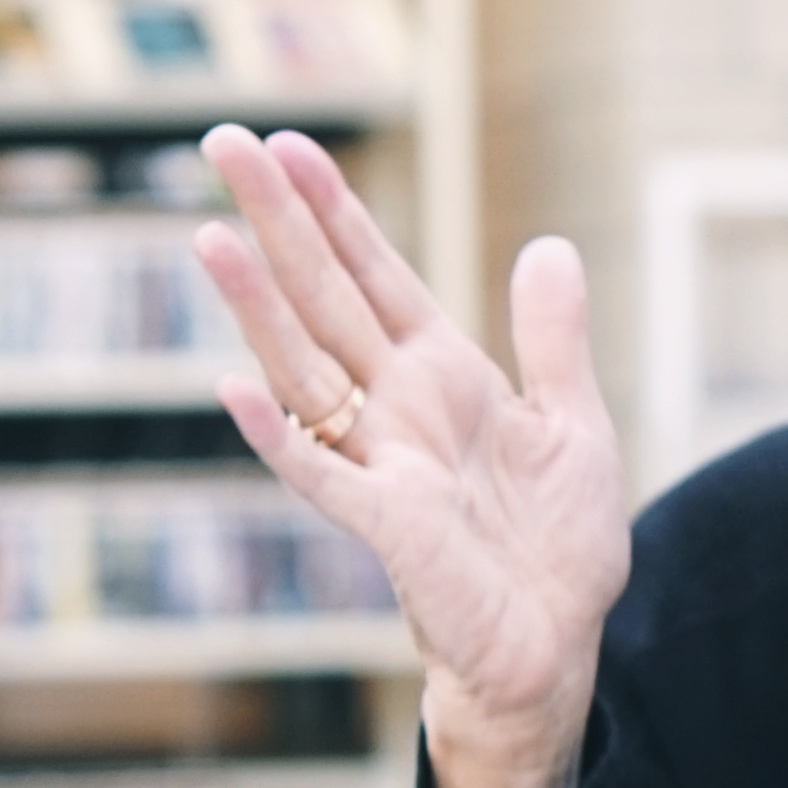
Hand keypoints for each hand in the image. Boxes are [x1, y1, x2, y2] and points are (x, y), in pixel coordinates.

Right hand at [193, 127, 629, 787]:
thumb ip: (554, 339)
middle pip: (322, 297)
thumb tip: (546, 245)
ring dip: (257, 306)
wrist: (557, 644)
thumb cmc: (556, 547)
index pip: (374, 274)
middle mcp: (395, 407)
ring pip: (304, 367)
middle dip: (276, 221)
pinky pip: (322, 475)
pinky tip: (235, 389)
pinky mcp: (387, 524)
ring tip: (211, 237)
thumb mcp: (576, 423)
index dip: (333, 210)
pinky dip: (279, 436)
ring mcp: (382, 462)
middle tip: (222, 142)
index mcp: (439, 375)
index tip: (289, 146)